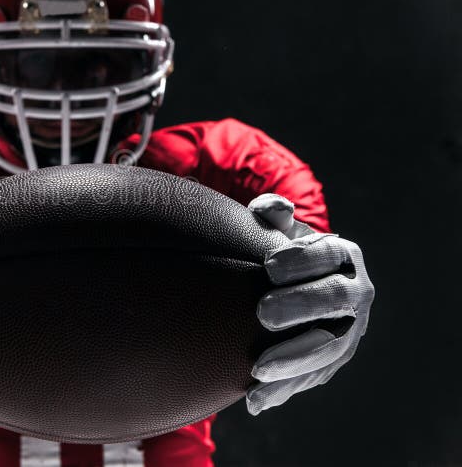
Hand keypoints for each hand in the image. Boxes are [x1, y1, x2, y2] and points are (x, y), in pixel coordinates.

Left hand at [244, 193, 373, 414]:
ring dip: (294, 359)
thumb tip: (270, 209)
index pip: (330, 255)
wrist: (294, 286)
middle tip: (261, 312)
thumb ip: (272, 216)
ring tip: (258, 368)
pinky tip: (255, 401)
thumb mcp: (278, 232)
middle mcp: (355, 293)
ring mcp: (349, 330)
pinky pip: (313, 378)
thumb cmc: (280, 253)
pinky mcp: (333, 360)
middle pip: (335, 300)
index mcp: (344, 256)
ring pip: (329, 348)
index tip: (268, 265)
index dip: (302, 259)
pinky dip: (284, 391)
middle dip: (300, 306)